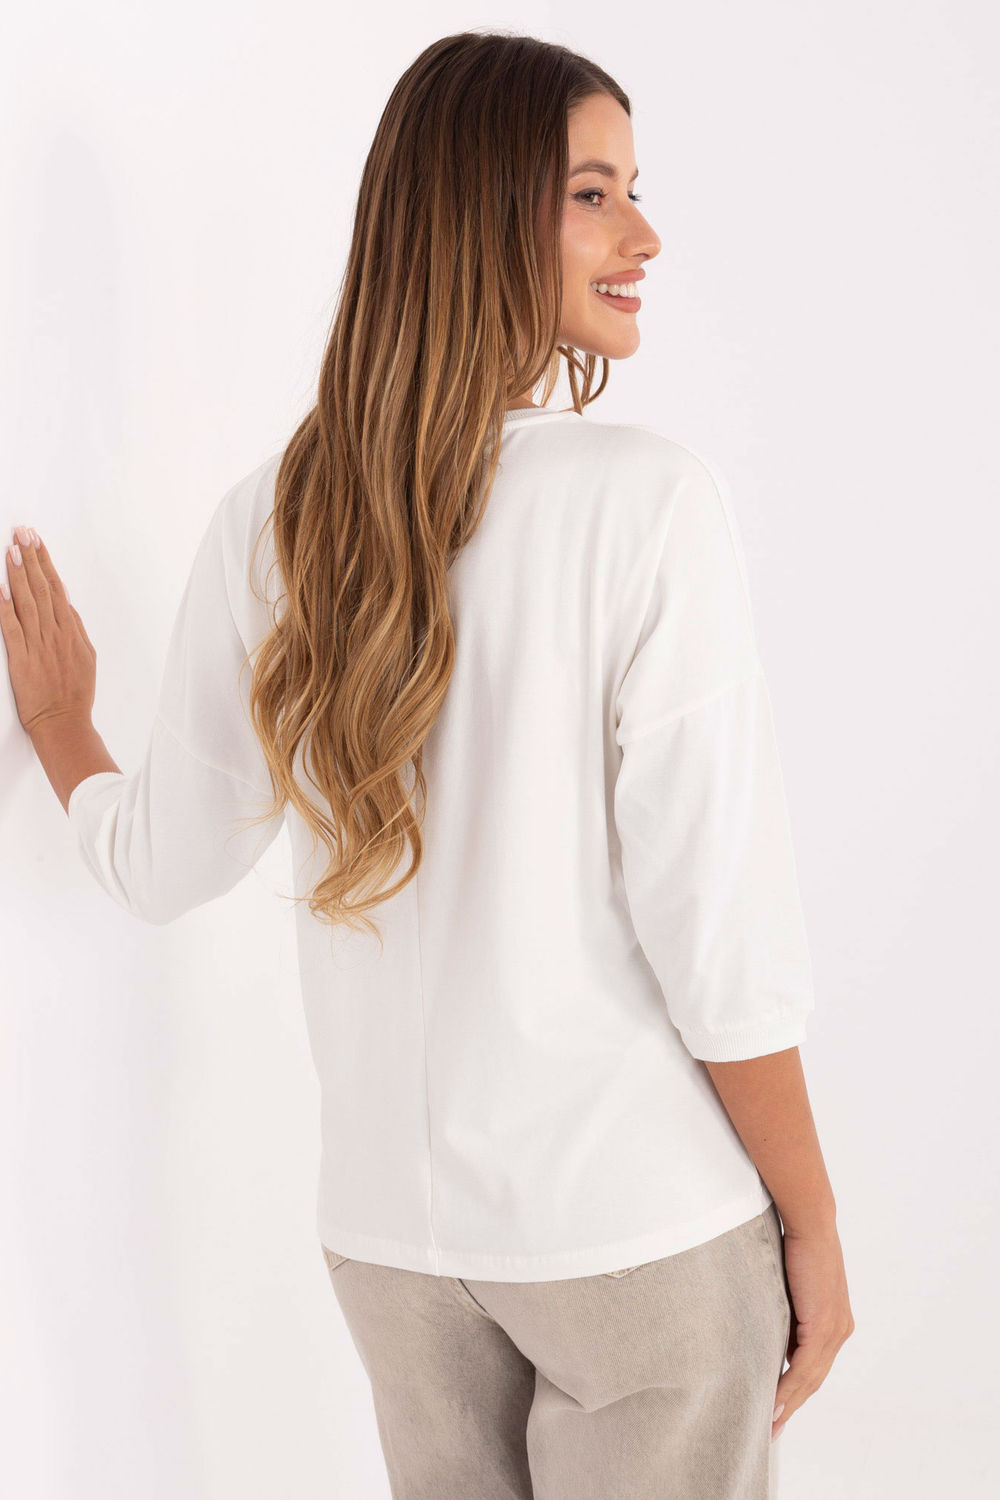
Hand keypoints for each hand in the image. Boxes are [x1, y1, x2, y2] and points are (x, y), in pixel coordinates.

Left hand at [0, 526, 96, 735]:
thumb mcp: (87, 657)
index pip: (56, 588)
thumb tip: (66, 603)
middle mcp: (55, 633)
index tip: (36, 540)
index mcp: (71, 631)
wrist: (64, 724)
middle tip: (21, 533)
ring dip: (18, 574)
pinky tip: (0, 589)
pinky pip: (12, 629)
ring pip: (27, 602)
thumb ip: (76, 628)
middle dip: (30, 558)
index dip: (45, 562)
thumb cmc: (74, 694)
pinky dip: (5, 608)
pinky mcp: (22, 660)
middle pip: (41, 588)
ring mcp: (39, 645)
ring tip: (11, 550)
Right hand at [771, 1222, 854, 1439]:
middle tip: (773, 1430)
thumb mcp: (791, 1286)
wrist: (810, 1221)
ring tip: (770, 1425)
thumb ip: (787, 1310)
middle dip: (792, 1407)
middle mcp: (840, 1330)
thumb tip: (768, 1327)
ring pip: (810, 1378)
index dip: (797, 1391)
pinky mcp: (824, 1325)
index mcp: (834, 1322)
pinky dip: (788, 1388)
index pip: (814, 1366)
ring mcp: (835, 1329)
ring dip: (788, 1404)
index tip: (779, 1411)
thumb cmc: (795, 1244)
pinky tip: (774, 1403)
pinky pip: (805, 1366)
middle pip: (814, 1379)